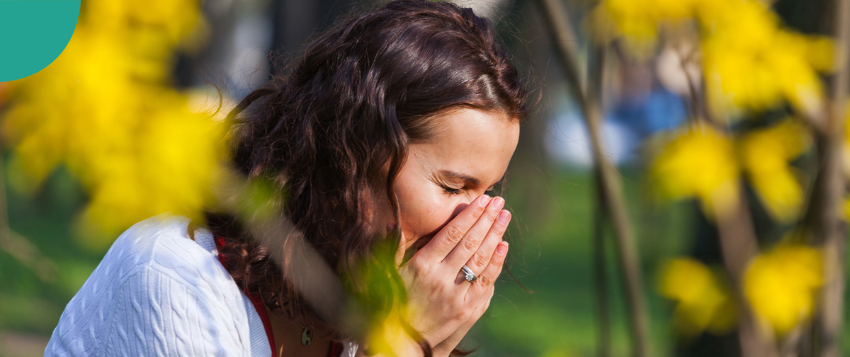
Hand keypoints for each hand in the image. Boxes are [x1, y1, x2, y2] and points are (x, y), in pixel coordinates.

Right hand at [395, 195, 510, 356]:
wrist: (404, 342)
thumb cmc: (394, 303)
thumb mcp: (388, 274)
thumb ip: (393, 247)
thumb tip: (392, 221)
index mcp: (421, 265)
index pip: (451, 233)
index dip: (469, 214)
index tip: (482, 199)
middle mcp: (440, 278)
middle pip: (470, 242)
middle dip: (487, 219)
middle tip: (499, 201)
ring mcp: (456, 295)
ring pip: (480, 259)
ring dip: (495, 235)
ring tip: (504, 216)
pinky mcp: (466, 310)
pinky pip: (485, 281)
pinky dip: (496, 262)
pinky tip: (503, 245)